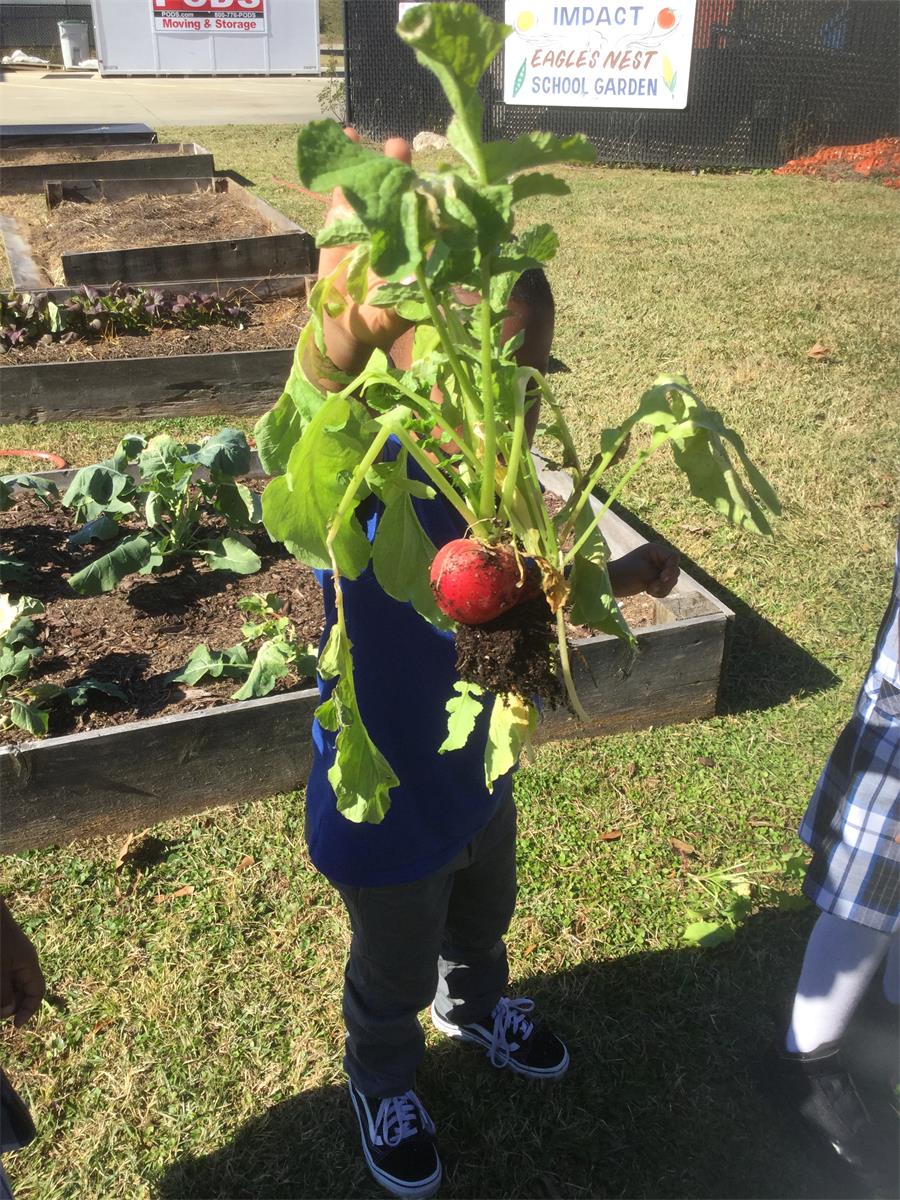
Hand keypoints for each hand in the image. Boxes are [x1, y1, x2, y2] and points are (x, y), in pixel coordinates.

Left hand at [1, 899, 44, 1027]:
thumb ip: (3, 991)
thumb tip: (9, 1012)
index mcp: (28, 963)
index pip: (37, 992)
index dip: (29, 1010)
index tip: (15, 1025)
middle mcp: (22, 961)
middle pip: (23, 990)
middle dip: (12, 1005)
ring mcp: (10, 956)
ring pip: (10, 983)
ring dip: (4, 995)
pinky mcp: (2, 953)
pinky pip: (4, 975)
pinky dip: (1, 985)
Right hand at [314, 129, 413, 381]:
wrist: (339, 327)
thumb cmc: (374, 325)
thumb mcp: (392, 318)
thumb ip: (407, 303)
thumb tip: (426, 286)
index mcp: (417, 251)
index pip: (428, 220)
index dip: (431, 200)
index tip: (431, 182)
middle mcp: (399, 232)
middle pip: (403, 196)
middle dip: (404, 173)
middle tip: (399, 149)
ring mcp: (372, 223)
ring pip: (376, 189)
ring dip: (377, 163)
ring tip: (371, 141)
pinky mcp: (343, 220)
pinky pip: (344, 191)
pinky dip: (344, 167)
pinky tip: (345, 136)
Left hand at [608, 543, 678, 597]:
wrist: (611, 583)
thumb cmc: (624, 573)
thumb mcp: (644, 571)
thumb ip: (662, 574)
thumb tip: (673, 578)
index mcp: (655, 551)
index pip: (674, 558)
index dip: (671, 568)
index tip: (662, 578)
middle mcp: (658, 559)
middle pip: (675, 571)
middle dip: (665, 582)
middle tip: (652, 587)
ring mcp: (657, 570)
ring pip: (671, 581)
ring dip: (662, 588)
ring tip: (649, 590)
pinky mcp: (654, 580)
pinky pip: (666, 588)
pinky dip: (660, 592)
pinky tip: (648, 592)